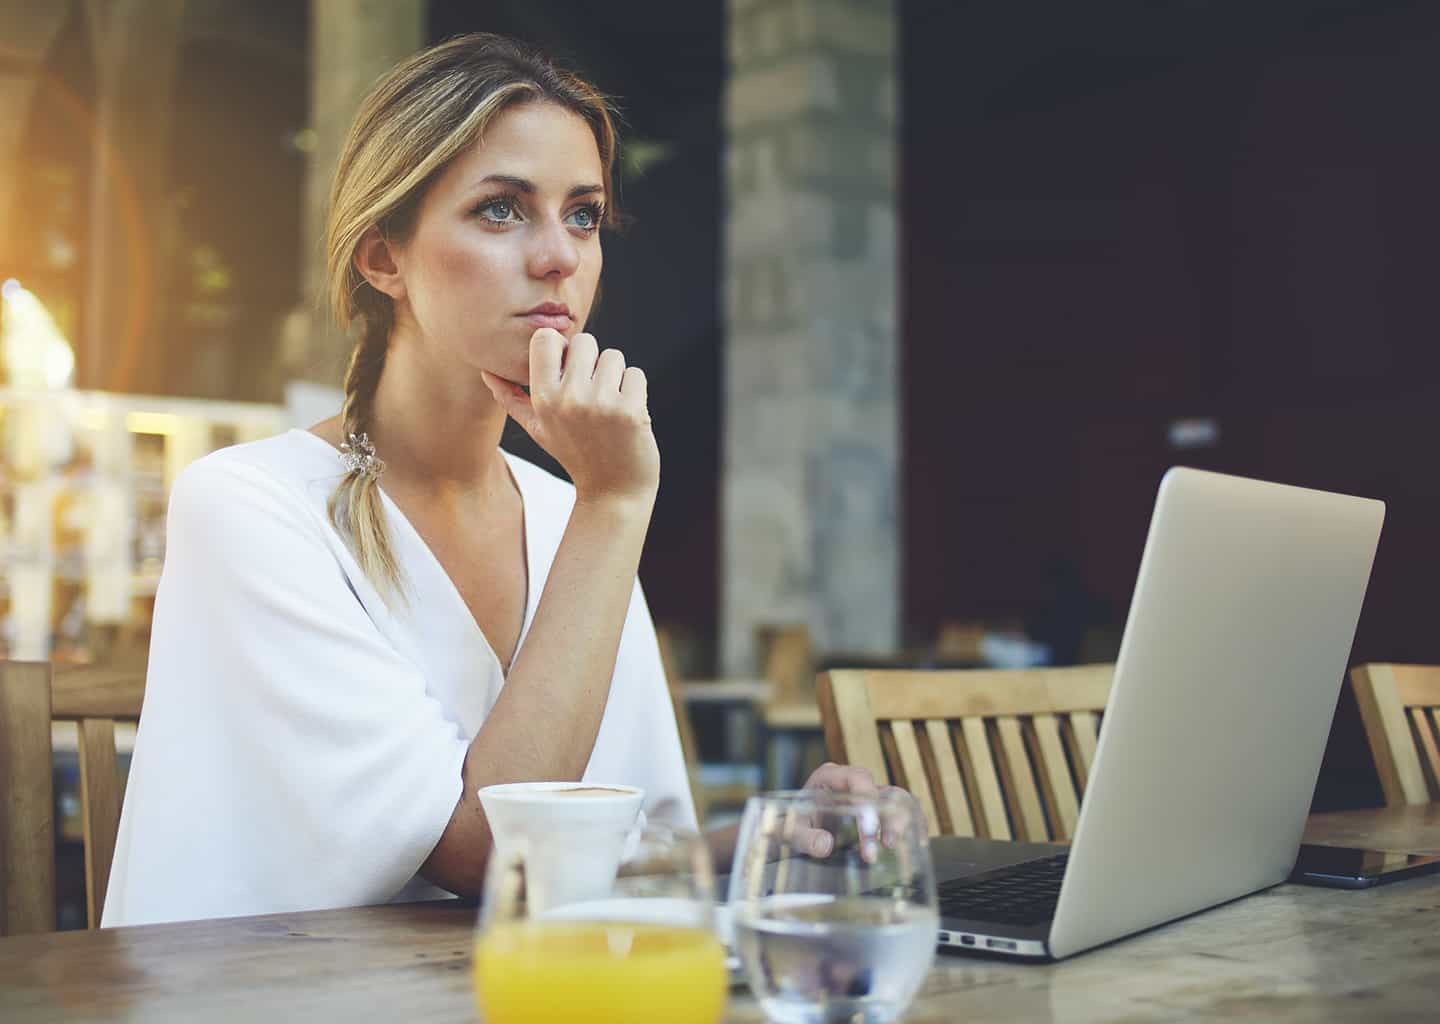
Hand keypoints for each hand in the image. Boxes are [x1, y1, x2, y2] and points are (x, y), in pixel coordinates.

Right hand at [482, 329, 658, 504]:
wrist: (612, 492)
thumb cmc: (575, 455)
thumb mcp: (537, 429)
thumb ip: (511, 399)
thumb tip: (487, 372)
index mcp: (543, 400)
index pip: (546, 338)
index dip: (561, 347)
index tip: (568, 369)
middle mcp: (570, 399)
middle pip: (584, 341)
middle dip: (592, 362)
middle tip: (592, 394)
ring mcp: (602, 404)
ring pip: (613, 356)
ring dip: (615, 377)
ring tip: (609, 407)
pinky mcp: (632, 411)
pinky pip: (636, 374)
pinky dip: (635, 390)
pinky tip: (627, 415)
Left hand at [795, 762, 924, 859]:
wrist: (790, 828)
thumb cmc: (788, 824)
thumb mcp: (787, 830)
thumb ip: (803, 837)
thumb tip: (825, 844)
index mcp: (830, 776)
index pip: (857, 779)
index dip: (868, 802)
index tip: (869, 833)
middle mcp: (853, 782)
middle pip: (881, 789)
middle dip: (889, 816)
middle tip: (887, 844)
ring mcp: (868, 795)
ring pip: (897, 799)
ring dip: (903, 822)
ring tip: (896, 846)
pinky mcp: (878, 811)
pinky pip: (903, 811)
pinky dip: (914, 824)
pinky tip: (917, 842)